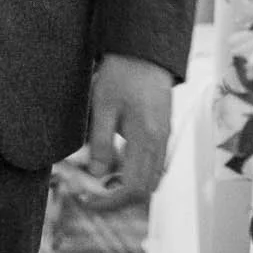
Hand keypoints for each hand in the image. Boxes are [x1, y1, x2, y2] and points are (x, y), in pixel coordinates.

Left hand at [85, 54, 173, 196]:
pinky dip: (135, 174)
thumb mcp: (102, 106)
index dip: (110, 202)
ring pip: (151, 179)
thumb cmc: (122, 74)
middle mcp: (160, 144)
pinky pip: (153, 164)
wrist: (145, 51)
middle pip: (144, 190)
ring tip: (100, 182)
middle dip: (118, 199)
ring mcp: (164, 138)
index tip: (88, 202)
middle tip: (91, 196)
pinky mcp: (162, 131)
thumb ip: (101, 143)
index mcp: (146, 139)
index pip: (132, 188)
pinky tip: (115, 166)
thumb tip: (97, 175)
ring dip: (127, 188)